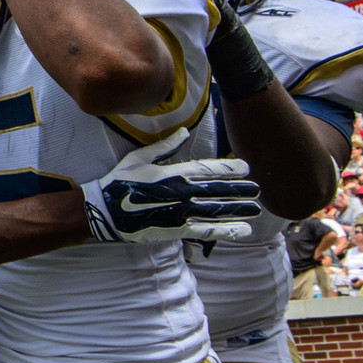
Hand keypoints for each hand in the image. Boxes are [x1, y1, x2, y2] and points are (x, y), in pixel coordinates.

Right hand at [83, 127, 260, 243]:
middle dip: (241, 190)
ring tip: (256, 210)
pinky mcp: (176, 230)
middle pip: (219, 191)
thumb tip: (184, 131)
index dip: (230, 168)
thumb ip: (165, 146)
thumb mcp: (139, 158)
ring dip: (239, 210)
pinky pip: (206, 231)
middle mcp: (181, 193)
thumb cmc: (119, 182)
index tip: (246, 167)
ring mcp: (180, 213)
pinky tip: (242, 230)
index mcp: (174, 174)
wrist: (103, 211)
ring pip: (217, 211)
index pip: (209, 169)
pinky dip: (225, 231)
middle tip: (258, 189)